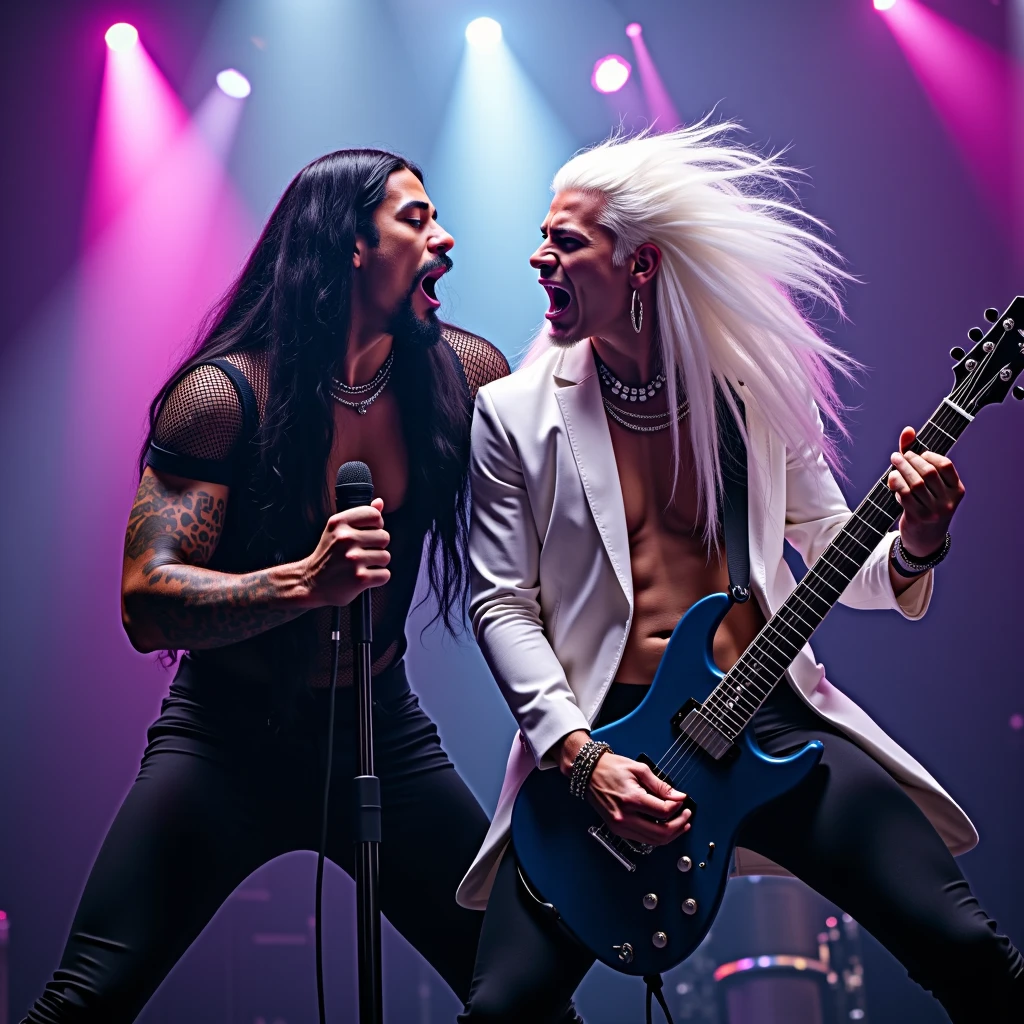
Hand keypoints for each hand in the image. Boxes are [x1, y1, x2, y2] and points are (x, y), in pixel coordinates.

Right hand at [299, 497, 390, 607]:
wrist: (311, 583)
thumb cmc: (328, 555)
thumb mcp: (337, 531)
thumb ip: (360, 515)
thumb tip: (380, 502)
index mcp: (339, 523)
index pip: (375, 515)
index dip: (376, 525)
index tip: (367, 534)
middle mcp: (345, 538)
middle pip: (384, 537)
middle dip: (377, 547)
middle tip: (362, 553)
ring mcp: (353, 559)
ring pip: (386, 556)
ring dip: (377, 563)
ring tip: (361, 566)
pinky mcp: (360, 578)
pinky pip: (385, 575)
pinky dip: (377, 578)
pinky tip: (363, 577)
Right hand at [586, 750, 691, 846]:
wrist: (588, 772)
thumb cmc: (611, 768)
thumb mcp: (639, 769)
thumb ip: (661, 786)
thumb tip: (679, 796)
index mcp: (631, 799)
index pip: (663, 812)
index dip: (678, 808)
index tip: (682, 801)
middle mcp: (625, 817)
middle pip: (661, 832)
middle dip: (679, 825)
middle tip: (687, 815)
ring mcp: (620, 826)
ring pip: (654, 841)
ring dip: (671, 834)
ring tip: (680, 823)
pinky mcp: (617, 830)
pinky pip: (643, 839)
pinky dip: (657, 835)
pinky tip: (664, 826)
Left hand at [887, 427, 964, 557]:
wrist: (925, 539)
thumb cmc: (925, 503)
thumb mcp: (928, 483)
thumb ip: (916, 455)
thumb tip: (907, 429)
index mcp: (957, 490)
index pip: (945, 465)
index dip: (928, 455)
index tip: (916, 453)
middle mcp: (949, 501)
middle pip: (927, 473)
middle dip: (910, 460)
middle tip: (898, 456)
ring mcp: (935, 511)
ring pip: (915, 484)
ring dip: (901, 470)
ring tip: (894, 462)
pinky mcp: (918, 517)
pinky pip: (904, 495)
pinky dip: (896, 484)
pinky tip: (892, 479)